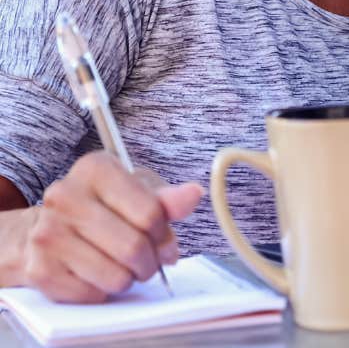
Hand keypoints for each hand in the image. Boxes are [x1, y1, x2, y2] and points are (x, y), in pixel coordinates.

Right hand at [22, 151, 202, 302]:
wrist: (44, 227)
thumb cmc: (100, 206)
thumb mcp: (136, 191)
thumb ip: (166, 198)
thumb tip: (194, 194)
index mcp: (95, 168)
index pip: (149, 212)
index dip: (163, 234)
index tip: (162, 238)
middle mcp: (66, 196)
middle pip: (133, 247)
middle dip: (150, 262)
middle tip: (148, 261)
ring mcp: (48, 233)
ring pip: (114, 276)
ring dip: (128, 278)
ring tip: (123, 266)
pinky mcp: (39, 269)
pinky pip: (91, 294)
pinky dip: (103, 291)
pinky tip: (98, 274)